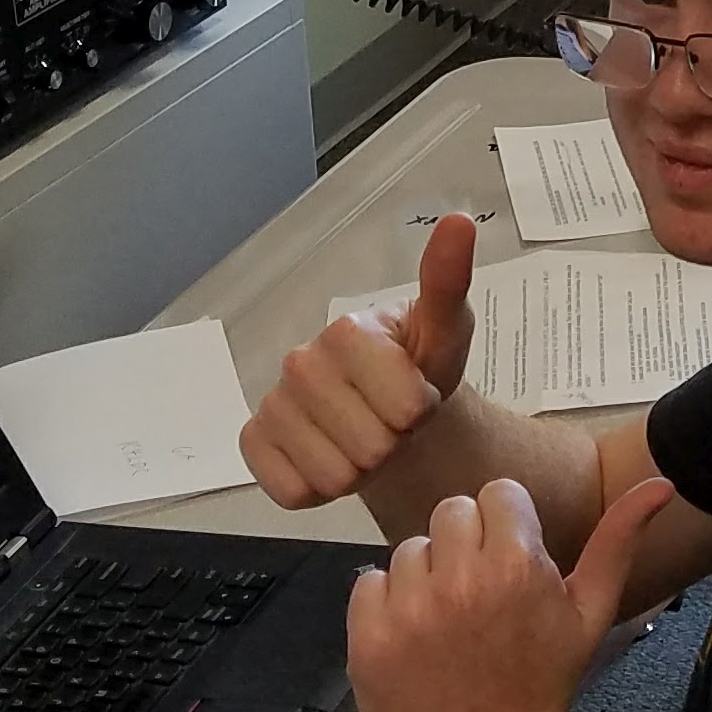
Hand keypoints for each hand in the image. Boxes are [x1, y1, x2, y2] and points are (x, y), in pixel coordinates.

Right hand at [241, 211, 479, 508]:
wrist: (390, 412)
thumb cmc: (420, 369)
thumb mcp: (447, 332)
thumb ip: (448, 282)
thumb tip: (458, 221)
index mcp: (346, 331)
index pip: (404, 406)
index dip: (421, 413)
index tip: (419, 399)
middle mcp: (299, 362)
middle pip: (369, 445)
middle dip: (393, 444)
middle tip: (393, 424)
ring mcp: (272, 404)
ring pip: (333, 474)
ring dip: (361, 471)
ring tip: (366, 440)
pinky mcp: (253, 443)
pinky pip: (291, 490)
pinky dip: (319, 490)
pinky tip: (330, 459)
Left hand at [347, 474, 674, 711]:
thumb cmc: (543, 684)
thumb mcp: (591, 613)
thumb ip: (619, 540)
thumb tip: (661, 481)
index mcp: (517, 565)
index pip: (498, 494)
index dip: (507, 527)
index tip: (511, 564)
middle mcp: (459, 579)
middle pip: (452, 512)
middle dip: (467, 544)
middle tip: (480, 593)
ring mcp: (407, 610)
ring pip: (410, 548)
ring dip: (427, 575)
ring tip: (447, 621)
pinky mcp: (367, 639)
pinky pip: (367, 583)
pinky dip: (387, 605)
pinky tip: (414, 638)